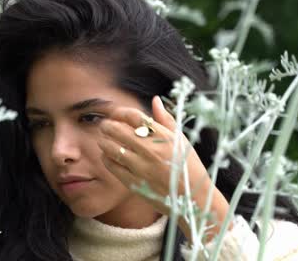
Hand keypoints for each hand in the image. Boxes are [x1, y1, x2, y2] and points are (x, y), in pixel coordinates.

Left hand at [97, 95, 230, 241]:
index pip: (134, 116)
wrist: (192, 198)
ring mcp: (141, 168)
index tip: (115, 114)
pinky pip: (112, 166)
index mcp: (164, 137)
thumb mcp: (181, 140)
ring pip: (111, 148)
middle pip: (118, 130)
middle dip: (107, 125)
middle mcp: (151, 150)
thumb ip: (166, 119)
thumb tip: (155, 100)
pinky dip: (106, 158)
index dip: (120, 112)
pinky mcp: (135, 183)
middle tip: (104, 125)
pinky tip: (108, 156)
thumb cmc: (188, 166)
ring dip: (104, 141)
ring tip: (104, 139)